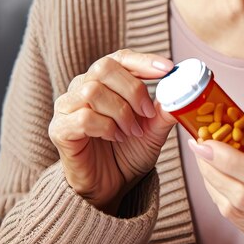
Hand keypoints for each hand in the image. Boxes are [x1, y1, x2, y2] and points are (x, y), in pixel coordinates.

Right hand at [48, 50, 176, 213]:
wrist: (110, 186)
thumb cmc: (128, 152)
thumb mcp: (153, 129)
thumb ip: (165, 110)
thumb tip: (183, 92)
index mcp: (105, 81)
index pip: (120, 58)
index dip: (144, 60)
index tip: (168, 68)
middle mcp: (82, 87)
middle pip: (104, 67)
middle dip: (133, 89)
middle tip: (147, 113)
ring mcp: (67, 107)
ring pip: (93, 90)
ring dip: (121, 112)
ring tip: (131, 131)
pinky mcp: (60, 129)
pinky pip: (83, 117)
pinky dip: (106, 127)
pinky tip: (115, 137)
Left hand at [187, 133, 243, 243]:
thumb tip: (236, 126)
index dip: (231, 160)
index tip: (208, 142)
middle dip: (214, 170)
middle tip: (199, 147)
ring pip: (234, 211)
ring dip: (212, 182)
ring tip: (204, 159)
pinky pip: (234, 219)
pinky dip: (218, 195)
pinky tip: (215, 177)